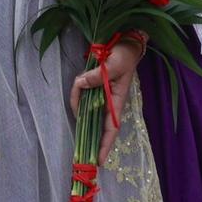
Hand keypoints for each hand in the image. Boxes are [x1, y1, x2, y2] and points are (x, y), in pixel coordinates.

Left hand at [70, 38, 143, 164]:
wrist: (123, 40)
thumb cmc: (124, 54)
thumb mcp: (115, 64)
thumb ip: (100, 75)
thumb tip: (82, 83)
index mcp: (117, 101)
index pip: (111, 128)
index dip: (105, 145)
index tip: (99, 161)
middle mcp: (107, 102)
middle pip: (93, 122)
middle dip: (85, 130)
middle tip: (77, 145)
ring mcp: (99, 95)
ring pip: (82, 107)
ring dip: (77, 99)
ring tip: (80, 80)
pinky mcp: (92, 87)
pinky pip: (80, 94)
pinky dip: (76, 90)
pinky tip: (80, 81)